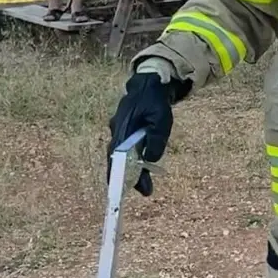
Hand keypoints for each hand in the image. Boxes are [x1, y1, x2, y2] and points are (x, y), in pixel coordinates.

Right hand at [106, 69, 186, 196]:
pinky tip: (142, 173)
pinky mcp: (127, 134)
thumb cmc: (154, 101)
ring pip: (123, 157)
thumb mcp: (161, 119)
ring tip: (145, 188)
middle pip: (119, 159)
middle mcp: (117, 131)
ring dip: (132, 172)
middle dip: (128, 177)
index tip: (118, 188)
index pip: (116, 155)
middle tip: (144, 191)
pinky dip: (134, 163)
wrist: (149, 86)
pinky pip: (128, 152)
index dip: (116, 172)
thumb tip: (150, 159)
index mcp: (122, 128)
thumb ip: (156, 138)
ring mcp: (121, 132)